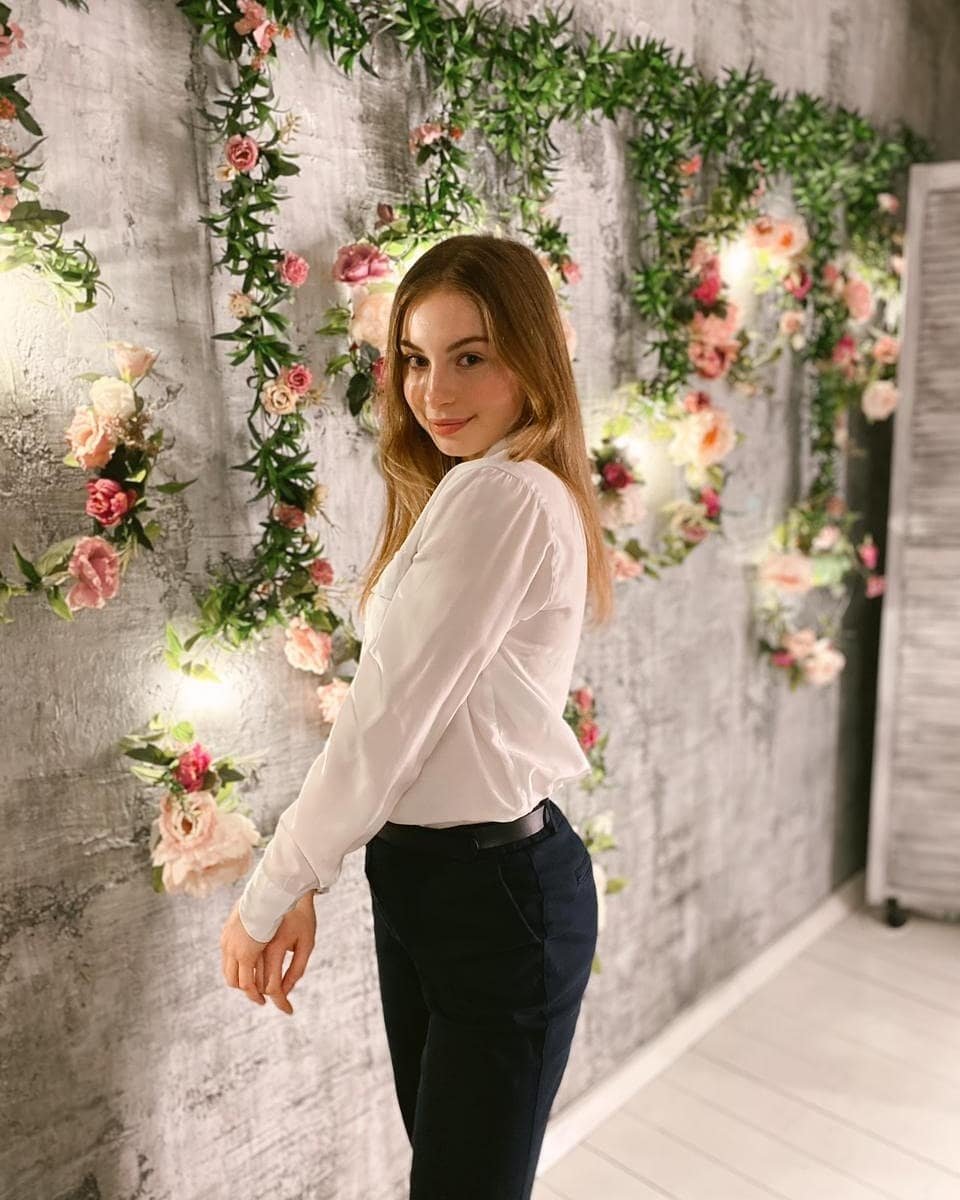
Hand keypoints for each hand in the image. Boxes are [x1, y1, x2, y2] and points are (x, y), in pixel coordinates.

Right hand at [220, 893, 316, 1015]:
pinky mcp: (225, 935)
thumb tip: (288, 990)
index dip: (280, 1002)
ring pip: (230, 976)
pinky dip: (236, 971)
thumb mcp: (307, 943)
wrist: (280, 885)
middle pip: (244, 985)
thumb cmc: (297, 914)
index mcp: (266, 948)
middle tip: (268, 1001)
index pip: (269, 987)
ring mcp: (230, 940)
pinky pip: (227, 961)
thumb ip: (297, 969)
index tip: (289, 1011)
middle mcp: (243, 946)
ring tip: (257, 989)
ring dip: (243, 985)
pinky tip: (249, 970)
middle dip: (256, 996)